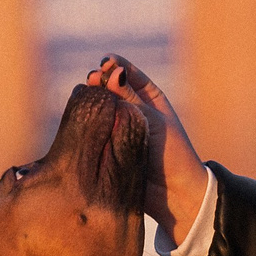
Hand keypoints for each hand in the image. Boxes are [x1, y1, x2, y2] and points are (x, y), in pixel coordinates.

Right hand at [89, 55, 205, 238]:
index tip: (106, 62)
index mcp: (148, 96)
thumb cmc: (171, 153)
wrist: (173, 193)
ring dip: (92, 99)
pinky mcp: (107, 145)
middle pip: (108, 87)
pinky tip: (82, 116)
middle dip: (99, 80)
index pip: (126, 72)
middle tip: (92, 79)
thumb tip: (113, 72)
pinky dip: (88, 121)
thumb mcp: (152, 120)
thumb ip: (130, 97)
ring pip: (100, 107)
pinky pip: (95, 129)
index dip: (114, 65)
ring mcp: (118, 126)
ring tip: (88, 95)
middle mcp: (131, 108)